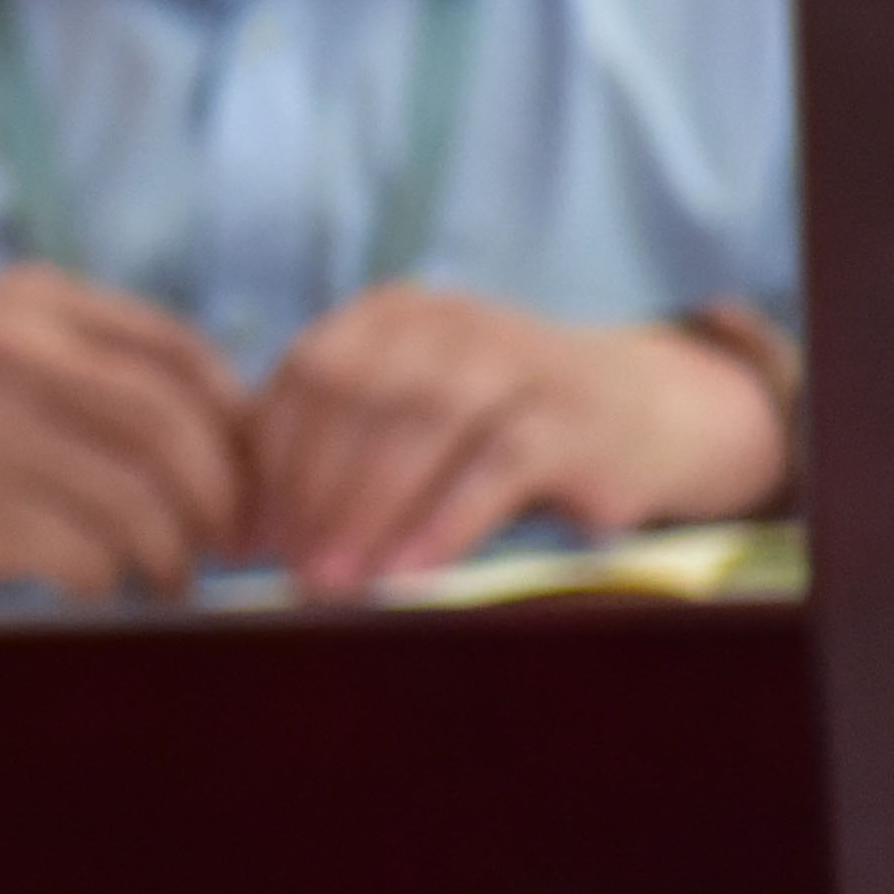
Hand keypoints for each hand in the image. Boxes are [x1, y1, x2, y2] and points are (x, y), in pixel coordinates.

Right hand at [0, 267, 249, 602]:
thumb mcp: (0, 353)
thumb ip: (99, 370)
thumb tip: (247, 439)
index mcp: (28, 299)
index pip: (181, 355)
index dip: (235, 429)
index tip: (247, 482)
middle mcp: (5, 346)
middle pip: (173, 432)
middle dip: (219, 503)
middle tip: (224, 546)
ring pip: (140, 504)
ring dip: (172, 557)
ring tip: (168, 581)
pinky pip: (87, 557)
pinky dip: (107, 583)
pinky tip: (92, 587)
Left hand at [240, 287, 786, 594]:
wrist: (645, 412)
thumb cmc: (500, 425)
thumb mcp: (416, 413)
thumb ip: (338, 447)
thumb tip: (249, 531)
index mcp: (394, 313)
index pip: (307, 374)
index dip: (270, 456)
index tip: (248, 533)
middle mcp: (450, 321)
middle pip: (355, 398)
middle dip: (312, 490)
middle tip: (292, 566)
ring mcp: (515, 361)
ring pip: (420, 427)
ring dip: (368, 510)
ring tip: (336, 580)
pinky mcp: (572, 417)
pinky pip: (496, 468)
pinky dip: (446, 522)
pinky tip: (410, 573)